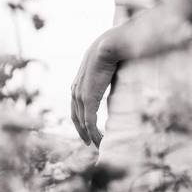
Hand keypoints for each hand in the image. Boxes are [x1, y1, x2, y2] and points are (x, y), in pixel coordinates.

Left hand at [70, 31, 119, 147]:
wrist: (108, 46)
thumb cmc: (110, 51)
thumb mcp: (105, 67)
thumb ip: (106, 77)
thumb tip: (115, 78)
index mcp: (77, 83)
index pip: (75, 107)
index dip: (81, 121)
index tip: (87, 130)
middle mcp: (75, 91)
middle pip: (76, 118)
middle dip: (82, 132)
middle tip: (90, 143)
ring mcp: (80, 95)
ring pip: (83, 123)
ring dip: (90, 136)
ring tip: (98, 145)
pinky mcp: (88, 99)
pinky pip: (90, 122)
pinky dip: (94, 134)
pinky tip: (100, 141)